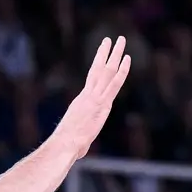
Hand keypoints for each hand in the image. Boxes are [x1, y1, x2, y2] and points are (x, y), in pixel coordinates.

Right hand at [52, 36, 130, 160]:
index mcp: (83, 101)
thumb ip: (81, 141)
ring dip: (114, 54)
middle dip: (106, 53)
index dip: (100, 66)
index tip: (104, 55)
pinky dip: (121, 71)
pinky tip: (127, 59)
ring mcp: (95, 98)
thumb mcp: (76, 140)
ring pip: (106, 71)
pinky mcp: (101, 104)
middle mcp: (89, 96)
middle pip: (99, 69)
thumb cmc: (67, 147)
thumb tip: (78, 151)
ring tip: (120, 39)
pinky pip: (113, 84)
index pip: (93, 80)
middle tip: (111, 39)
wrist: (64, 145)